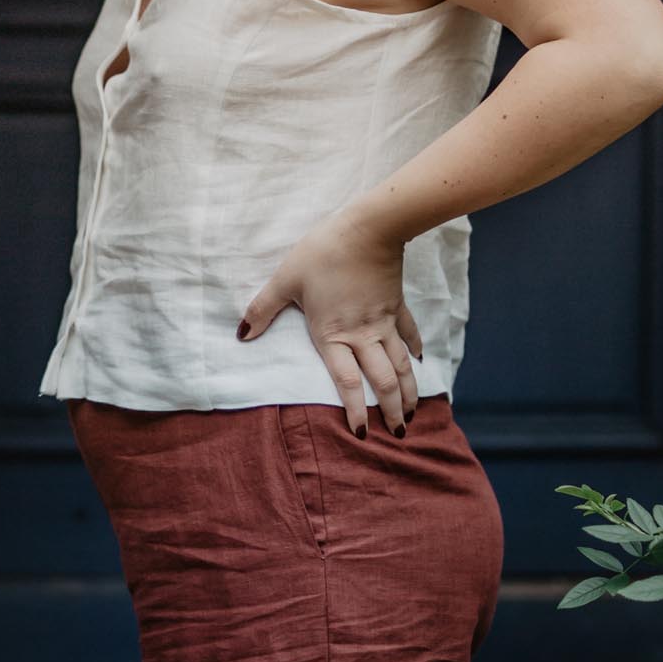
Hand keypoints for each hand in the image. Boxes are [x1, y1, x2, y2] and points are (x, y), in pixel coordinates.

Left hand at [237, 211, 424, 435]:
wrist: (368, 228)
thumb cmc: (323, 253)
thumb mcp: (285, 280)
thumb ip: (263, 309)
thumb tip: (242, 334)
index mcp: (333, 334)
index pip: (346, 382)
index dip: (354, 410)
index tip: (359, 433)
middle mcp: (363, 335)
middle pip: (382, 380)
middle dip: (391, 410)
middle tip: (397, 433)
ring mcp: (384, 321)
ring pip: (401, 364)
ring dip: (408, 390)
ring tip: (412, 412)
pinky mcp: (396, 304)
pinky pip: (409, 333)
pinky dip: (415, 349)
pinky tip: (420, 361)